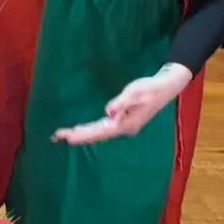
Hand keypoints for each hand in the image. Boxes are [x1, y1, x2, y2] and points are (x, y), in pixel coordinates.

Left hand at [53, 63, 193, 145]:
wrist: (167, 87)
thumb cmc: (151, 88)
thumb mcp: (136, 92)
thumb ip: (122, 103)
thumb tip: (108, 112)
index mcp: (125, 124)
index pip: (99, 131)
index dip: (83, 134)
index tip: (67, 137)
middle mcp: (124, 128)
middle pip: (97, 134)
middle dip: (77, 135)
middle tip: (56, 136)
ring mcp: (125, 126)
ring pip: (99, 132)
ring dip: (83, 134)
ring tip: (65, 136)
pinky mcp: (124, 121)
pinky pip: (103, 128)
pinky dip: (91, 129)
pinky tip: (82, 130)